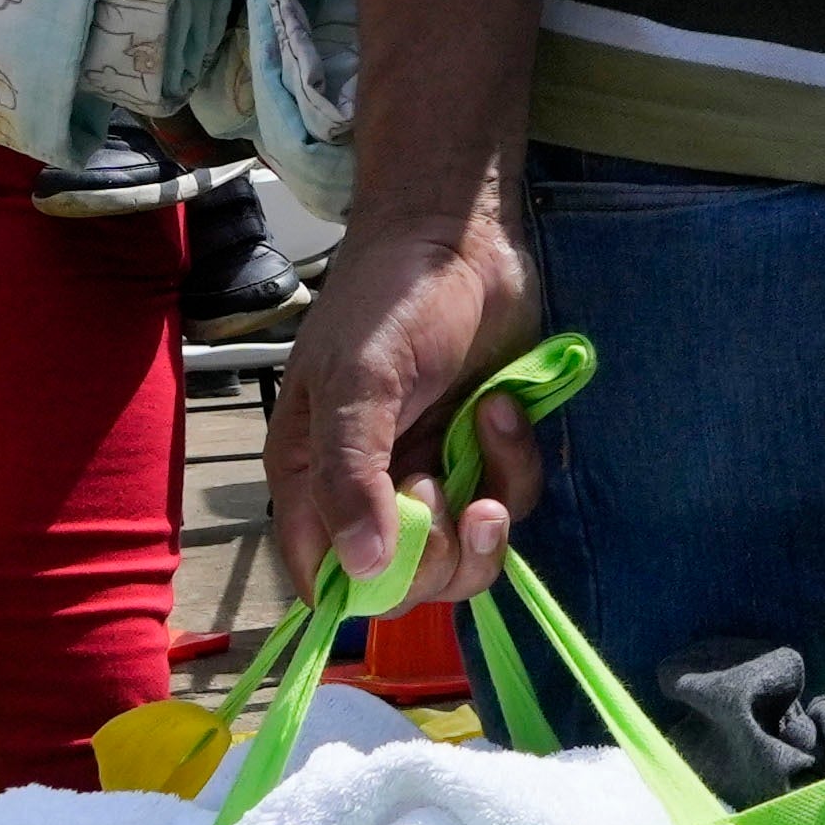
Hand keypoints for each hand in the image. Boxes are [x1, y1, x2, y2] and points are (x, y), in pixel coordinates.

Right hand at [263, 195, 547, 604]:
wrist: (460, 238)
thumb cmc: (389, 301)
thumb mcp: (358, 382)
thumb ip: (350, 474)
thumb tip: (360, 569)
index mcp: (311, 478)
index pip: (326, 579)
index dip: (367, 587)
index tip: (405, 555)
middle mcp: (367, 490)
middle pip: (407, 583)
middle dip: (440, 551)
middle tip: (448, 487)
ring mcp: (430, 475)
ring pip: (465, 556)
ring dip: (486, 509)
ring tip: (482, 431)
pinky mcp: (484, 458)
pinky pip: (508, 502)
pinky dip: (513, 464)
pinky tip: (499, 406)